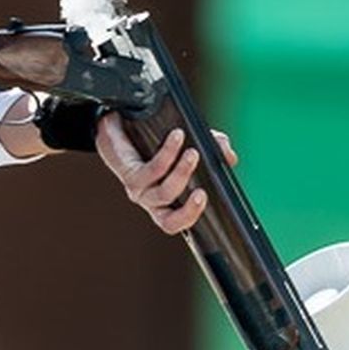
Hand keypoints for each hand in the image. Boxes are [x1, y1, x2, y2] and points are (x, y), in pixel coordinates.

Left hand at [95, 111, 240, 234]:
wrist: (118, 125)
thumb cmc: (153, 142)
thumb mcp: (189, 144)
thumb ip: (213, 149)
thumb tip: (230, 157)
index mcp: (165, 202)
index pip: (177, 223)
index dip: (191, 218)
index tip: (207, 198)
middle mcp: (150, 201)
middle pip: (168, 221)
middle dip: (190, 208)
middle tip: (203, 190)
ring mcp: (139, 190)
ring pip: (164, 194)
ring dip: (182, 174)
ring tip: (193, 152)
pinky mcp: (130, 174)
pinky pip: (152, 170)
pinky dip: (168, 154)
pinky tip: (177, 137)